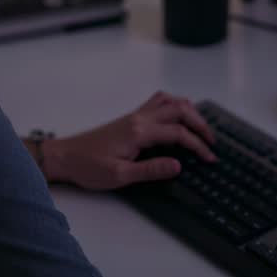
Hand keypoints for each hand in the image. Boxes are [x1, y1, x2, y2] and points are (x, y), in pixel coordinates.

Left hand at [44, 91, 216, 190]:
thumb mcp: (120, 175)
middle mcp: (139, 118)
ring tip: (199, 127)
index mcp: (139, 131)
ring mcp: (134, 115)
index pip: (178, 133)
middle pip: (179, 109)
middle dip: (199, 123)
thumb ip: (151, 170)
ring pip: (169, 100)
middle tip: (211, 141)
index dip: (197, 144)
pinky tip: (177, 118)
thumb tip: (178, 165)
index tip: (209, 157)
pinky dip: (174, 106)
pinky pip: (158, 102)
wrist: (65, 156)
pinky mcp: (130, 118)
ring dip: (188, 110)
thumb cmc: (88, 167)